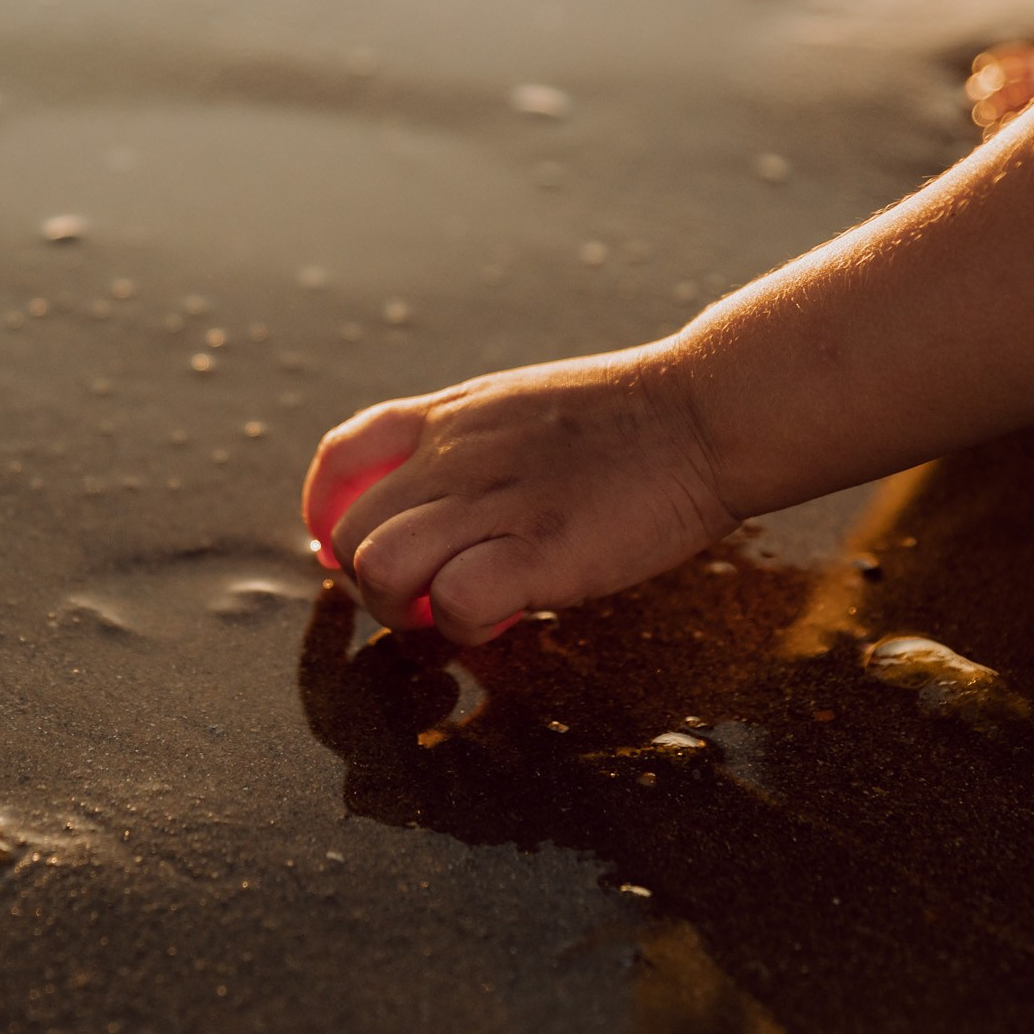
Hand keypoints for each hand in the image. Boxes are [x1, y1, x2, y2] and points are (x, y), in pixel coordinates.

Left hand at [301, 339, 739, 644]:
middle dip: (372, 586)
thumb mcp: (519, 406)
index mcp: (449, 416)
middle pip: (350, 534)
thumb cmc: (627, 420)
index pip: (341, 457)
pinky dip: (466, 627)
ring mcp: (495, 501)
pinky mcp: (542, 548)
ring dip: (406, 611)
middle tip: (426, 599)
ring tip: (456, 611)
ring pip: (381, 568)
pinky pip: (456, 602)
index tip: (349, 552)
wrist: (705, 412)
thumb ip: (463, 448)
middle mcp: (455, 455)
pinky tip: (507, 617)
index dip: (327, 516)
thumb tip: (422, 506)